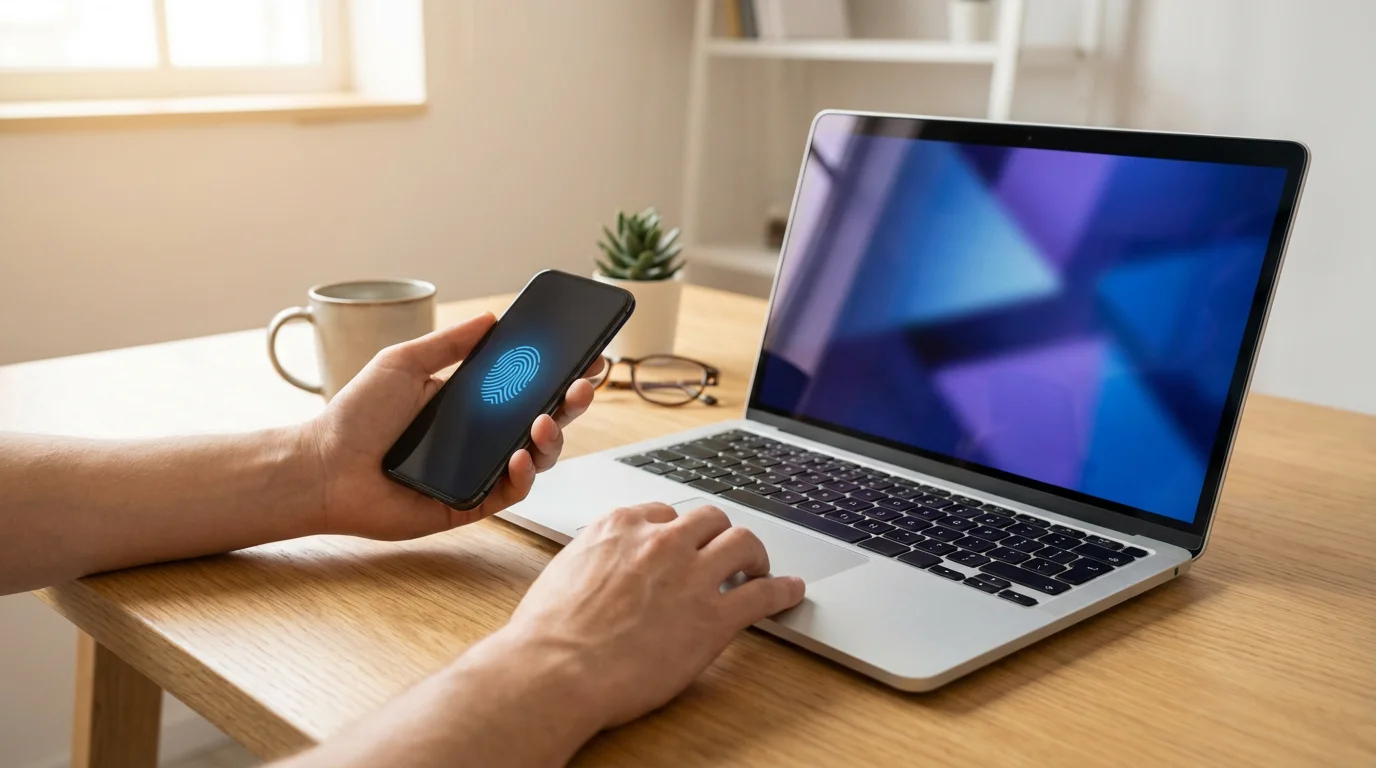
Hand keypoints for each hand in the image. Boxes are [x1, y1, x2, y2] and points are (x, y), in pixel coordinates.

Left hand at [302, 313, 600, 539]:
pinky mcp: (470, 503)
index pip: (528, 386)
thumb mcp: (403, 363)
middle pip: (544, 419)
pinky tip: (517, 456)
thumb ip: (449, 343)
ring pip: (537, 457)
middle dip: (571, 401)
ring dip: (552, 437)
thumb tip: (491, 318)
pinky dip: (522, 474)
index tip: (587, 355)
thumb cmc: (354, 417)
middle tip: (583, 384)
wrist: (323, 467)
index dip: (560, 373)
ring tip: (544, 420)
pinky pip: (511, 491)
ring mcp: (480, 471)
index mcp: (472, 403)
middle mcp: (482, 438)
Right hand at [499, 503, 806, 728]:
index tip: (683, 546)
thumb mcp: (566, 572)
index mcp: (622, 526)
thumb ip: (596, 559)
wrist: (555, 670)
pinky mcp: (714, 616)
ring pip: (743, 543)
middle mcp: (661, 541)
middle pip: (710, 519)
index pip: (666, 512)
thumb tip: (604, 567)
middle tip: (725, 554)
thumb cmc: (548, 633)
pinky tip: (791, 591)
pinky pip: (763, 593)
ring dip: (754, 555)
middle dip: (719, 535)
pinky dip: (783, 590)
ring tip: (758, 569)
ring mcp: (692, 575)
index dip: (678, 532)